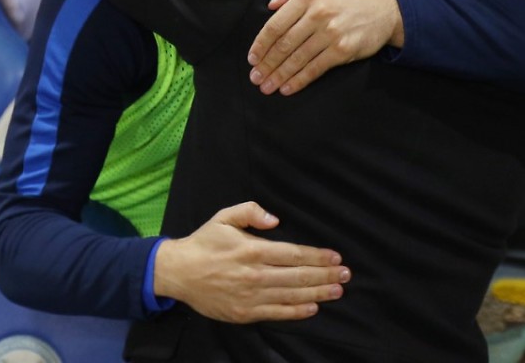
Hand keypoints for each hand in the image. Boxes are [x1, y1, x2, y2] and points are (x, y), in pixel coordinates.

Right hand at [154, 201, 349, 322]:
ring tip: (337, 291)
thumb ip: (250, 212)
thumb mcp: (224, 217)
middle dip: (325, 275)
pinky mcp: (244, 313)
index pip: (293, 254)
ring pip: (291, 296)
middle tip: (346, 275)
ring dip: (317, 293)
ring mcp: (250, 296)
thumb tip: (275, 220)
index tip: (335, 258)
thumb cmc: (204, 242)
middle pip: (298, 276)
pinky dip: (297, 312)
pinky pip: (277, 313)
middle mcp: (255, 274)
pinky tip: (313, 307)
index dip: (317, 256)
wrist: (178, 272)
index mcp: (252, 250)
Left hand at [247, 0, 402, 95]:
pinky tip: (287, 88)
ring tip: (266, 86)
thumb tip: (270, 4)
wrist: (383, 9)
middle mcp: (318, 14)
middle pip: (284, 44)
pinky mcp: (343, 50)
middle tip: (255, 78)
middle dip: (267, 64)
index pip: (276, 24)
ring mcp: (331, 33)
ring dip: (279, 75)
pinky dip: (299, 80)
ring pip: (298, 58)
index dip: (261, 44)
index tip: (252, 58)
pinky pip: (315, 68)